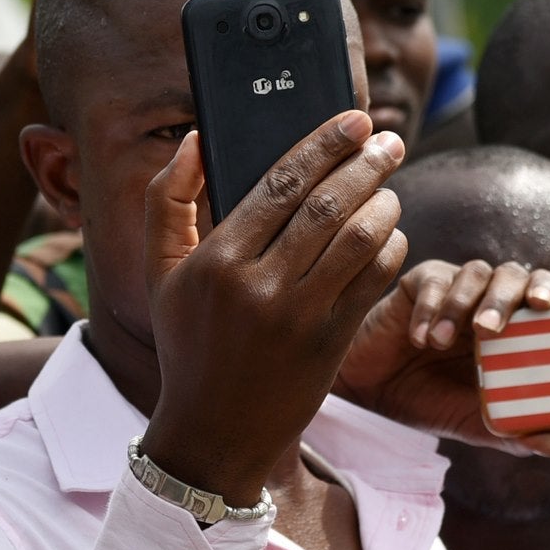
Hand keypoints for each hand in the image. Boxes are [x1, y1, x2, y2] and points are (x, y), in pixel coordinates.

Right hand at [138, 114, 406, 504]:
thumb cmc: (186, 340)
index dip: (322, 144)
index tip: (351, 119)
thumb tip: (196, 139)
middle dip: (366, 163)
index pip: (280, 183)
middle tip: (388, 139)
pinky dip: (390, 248)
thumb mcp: (159, 271)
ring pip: (358, 239)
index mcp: (216, 261)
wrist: (213, 430)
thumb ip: (166, 198)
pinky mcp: (331, 344)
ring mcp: (299, 318)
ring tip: (389, 184)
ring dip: (384, 203)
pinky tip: (388, 232)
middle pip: (327, 204)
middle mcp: (259, 287)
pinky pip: (373, 280)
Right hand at [333, 259, 549, 457]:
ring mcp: (454, 289)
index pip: (542, 293)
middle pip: (511, 275)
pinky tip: (419, 339)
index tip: (543, 306)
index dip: (547, 289)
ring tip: (441, 343)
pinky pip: (431, 280)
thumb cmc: (431, 402)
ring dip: (462, 304)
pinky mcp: (418, 284)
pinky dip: (428, 308)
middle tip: (487, 330)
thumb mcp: (475, 422)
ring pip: (474, 272)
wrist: (373, 395)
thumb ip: (514, 431)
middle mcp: (489, 300)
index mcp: (514, 327)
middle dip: (504, 298)